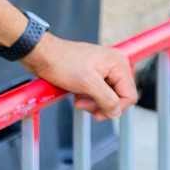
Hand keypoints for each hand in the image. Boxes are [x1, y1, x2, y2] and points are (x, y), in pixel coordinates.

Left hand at [21, 33, 136, 120]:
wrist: (40, 54)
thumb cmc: (61, 63)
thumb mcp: (87, 83)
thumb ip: (107, 99)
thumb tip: (116, 112)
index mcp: (118, 63)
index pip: (129, 96)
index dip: (114, 109)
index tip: (97, 114)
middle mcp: (115, 65)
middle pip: (118, 97)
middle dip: (100, 105)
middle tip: (81, 103)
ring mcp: (104, 69)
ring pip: (107, 97)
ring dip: (92, 102)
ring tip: (77, 98)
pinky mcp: (93, 73)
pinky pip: (98, 92)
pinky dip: (88, 97)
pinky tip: (76, 94)